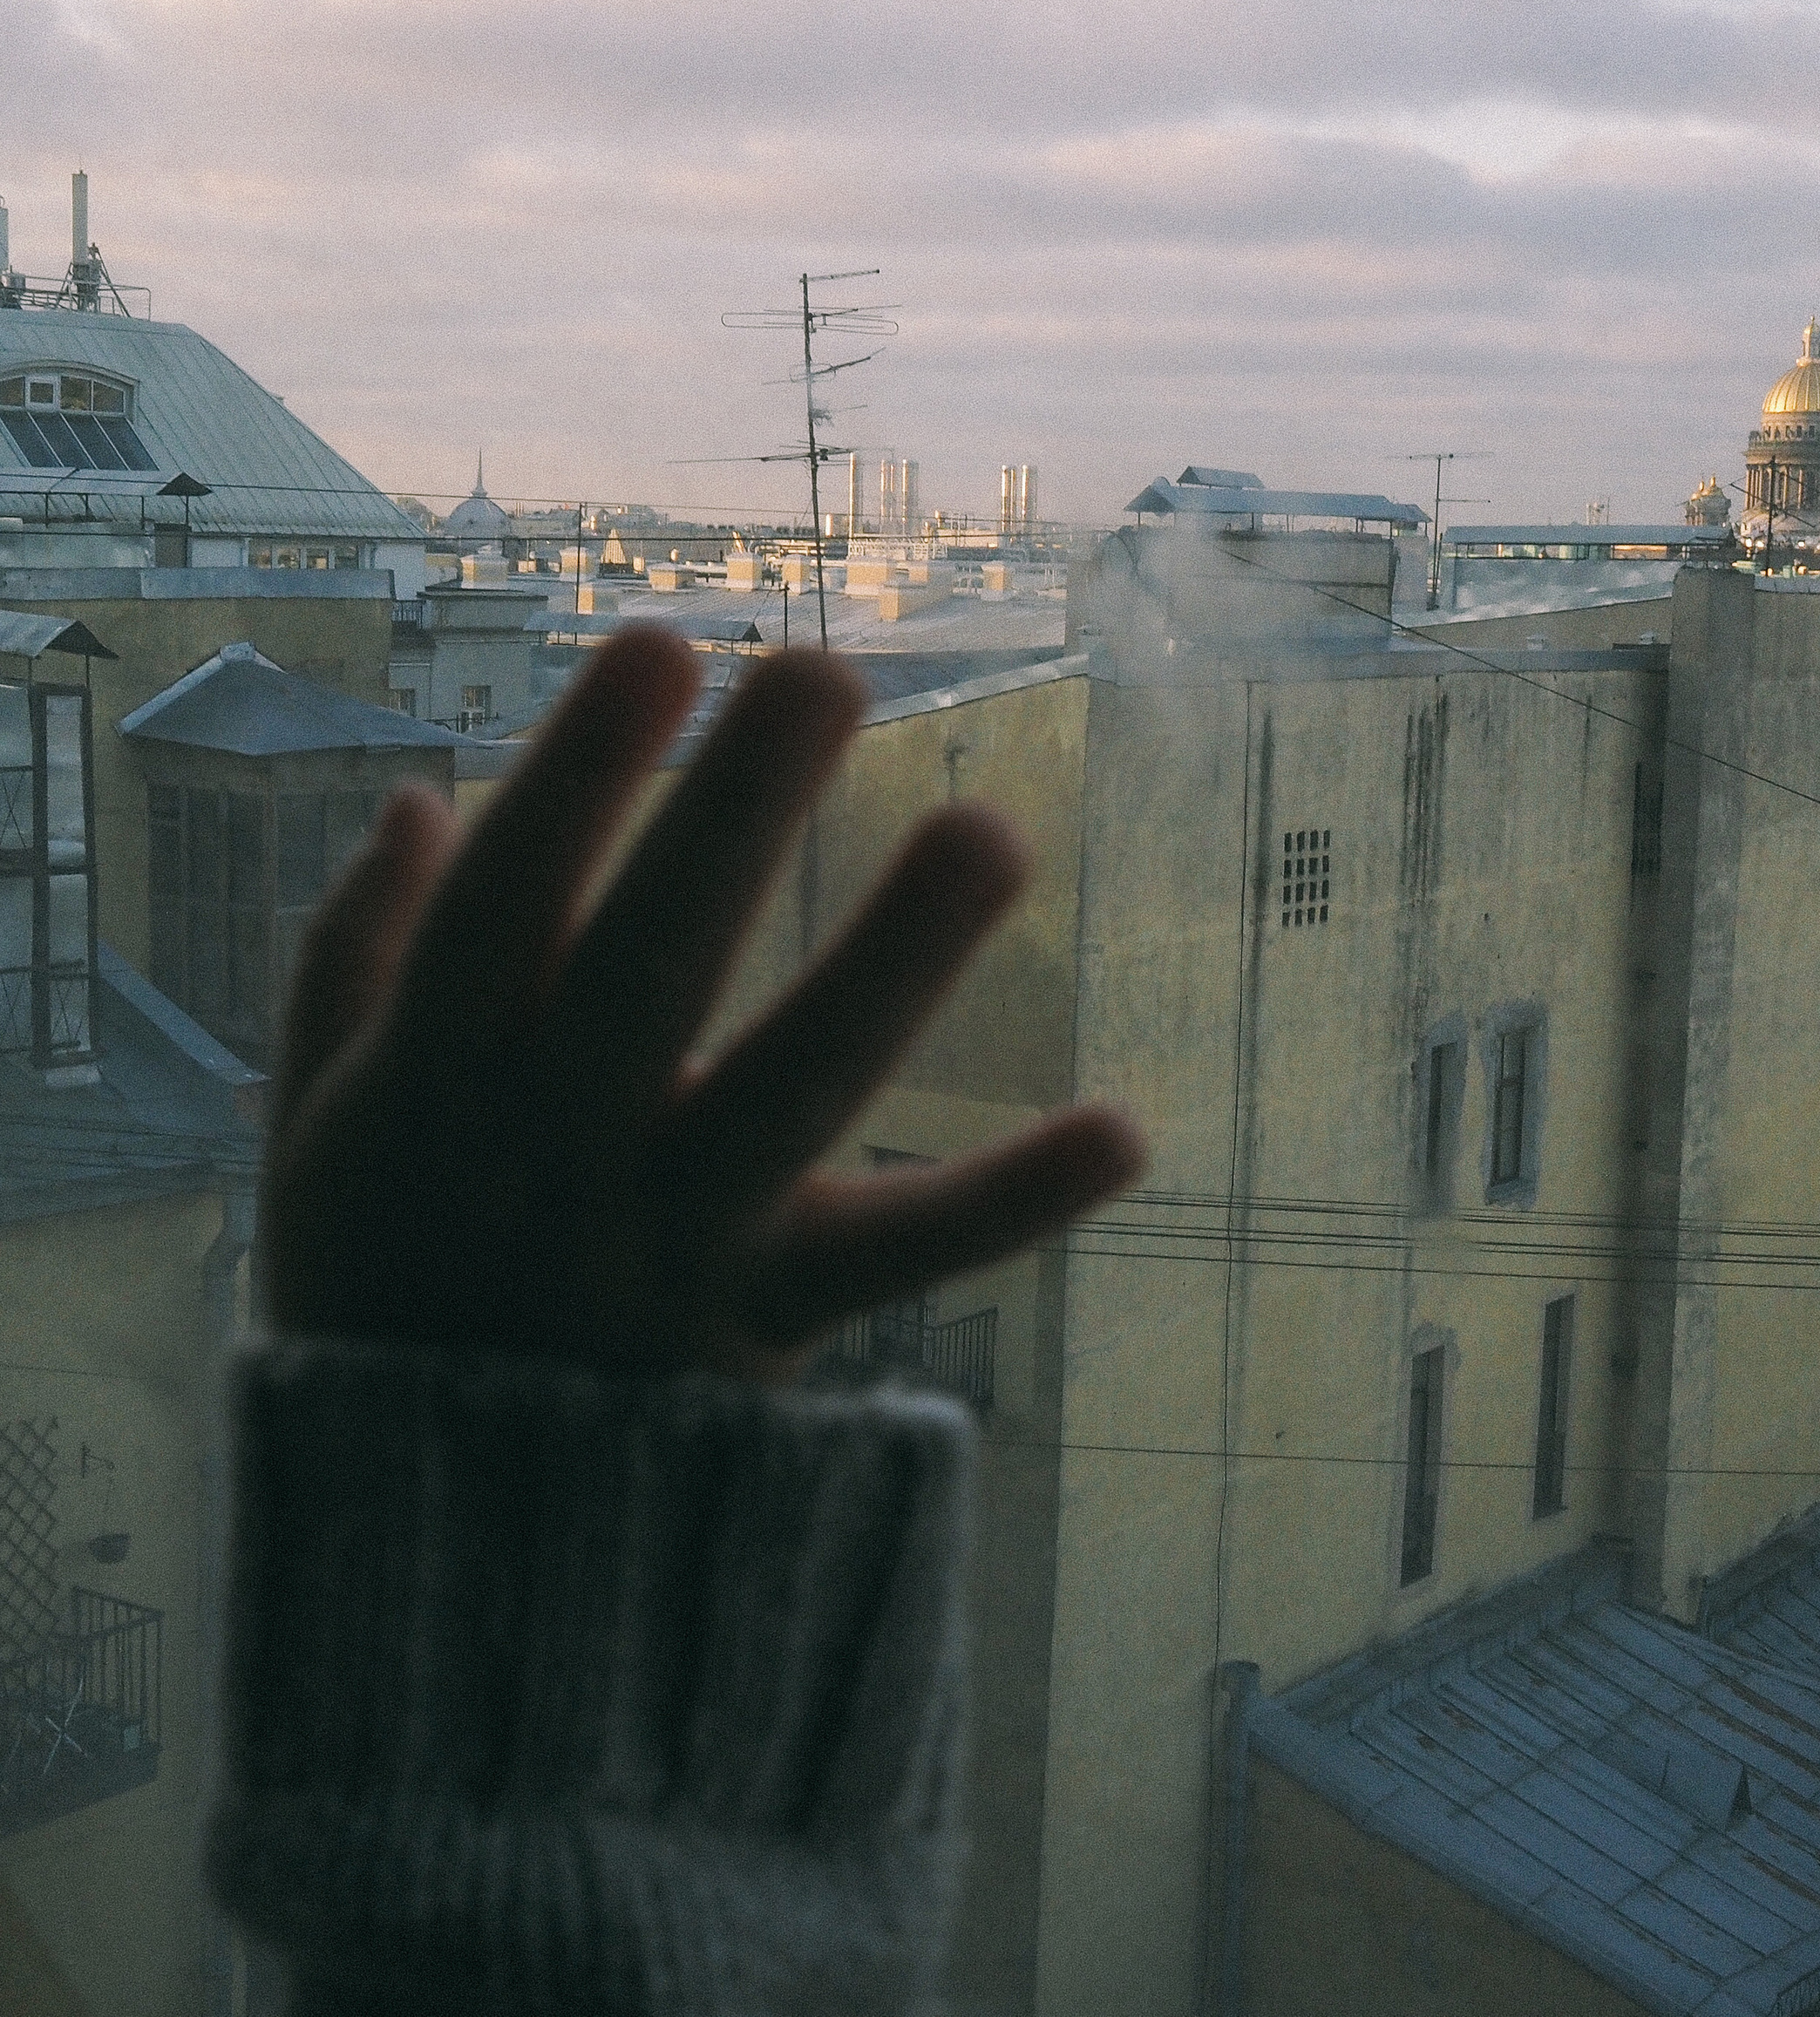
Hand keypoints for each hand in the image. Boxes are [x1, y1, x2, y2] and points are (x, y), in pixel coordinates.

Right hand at [258, 629, 1144, 1382]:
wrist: (426, 1555)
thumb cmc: (386, 1284)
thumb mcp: (317, 1130)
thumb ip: (350, 961)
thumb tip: (414, 800)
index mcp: (432, 1082)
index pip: (506, 903)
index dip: (577, 772)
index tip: (661, 642)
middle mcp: (556, 1148)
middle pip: (652, 966)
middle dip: (734, 817)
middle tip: (826, 672)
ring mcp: (673, 1239)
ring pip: (791, 1088)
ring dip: (892, 961)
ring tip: (991, 831)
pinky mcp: (776, 1321)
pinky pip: (899, 1258)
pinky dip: (1010, 1200)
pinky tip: (1125, 1126)